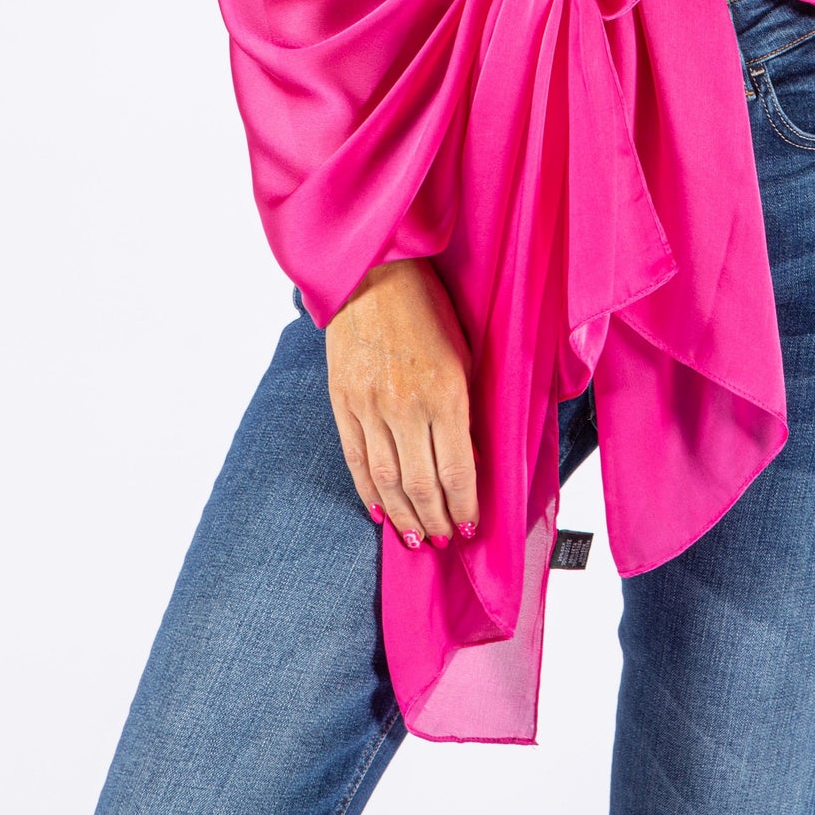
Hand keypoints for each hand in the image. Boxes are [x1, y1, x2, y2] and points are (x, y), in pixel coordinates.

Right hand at [324, 256, 478, 546]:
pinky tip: (380, 512)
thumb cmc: (428, 306)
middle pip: (421, 484)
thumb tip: (466, 458)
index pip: (456, 470)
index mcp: (445, 392)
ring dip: (403, 516)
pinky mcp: (342, 403)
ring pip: (387, 481)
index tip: (471, 525)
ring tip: (416, 539)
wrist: (372, 274)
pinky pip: (356, 460)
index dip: (464, 505)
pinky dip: (368, 492)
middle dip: (436, 519)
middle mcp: (406, 407)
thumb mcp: (463, 352)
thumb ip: (464, 406)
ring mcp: (369, 407)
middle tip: (446, 540)